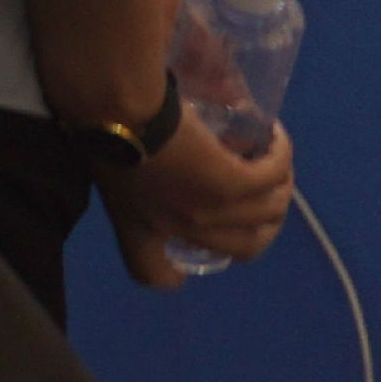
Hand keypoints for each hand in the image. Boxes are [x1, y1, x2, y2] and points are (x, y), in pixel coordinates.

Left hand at [104, 117, 293, 291]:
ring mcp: (210, 211)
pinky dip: (279, 158)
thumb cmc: (100, 126)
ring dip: (279, 189)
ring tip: (274, 165)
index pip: (153, 273)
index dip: (172, 274)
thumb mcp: (106, 166)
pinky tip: (276, 139)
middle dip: (263, 228)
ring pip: (267, 212)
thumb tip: (152, 155)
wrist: (115, 107)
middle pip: (243, 248)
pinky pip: (271, 177)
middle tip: (263, 200)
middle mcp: (179, 228)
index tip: (182, 262)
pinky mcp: (232, 184)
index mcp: (138, 227)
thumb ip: (128, 174)